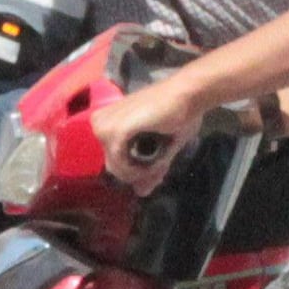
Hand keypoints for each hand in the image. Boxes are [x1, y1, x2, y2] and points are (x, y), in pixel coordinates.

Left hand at [100, 75, 211, 190]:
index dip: (132, 170)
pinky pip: (120, 163)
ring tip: (159, 164)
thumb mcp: (160, 148)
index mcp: (108, 120)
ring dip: (138, 172)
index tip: (154, 174)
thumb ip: (148, 169)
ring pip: (115, 166)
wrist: (188, 96)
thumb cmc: (177, 114)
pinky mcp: (115, 131)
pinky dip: (136, 169)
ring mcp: (105, 125)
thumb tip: (141, 193)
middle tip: (158, 173)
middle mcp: (100, 121)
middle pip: (112, 164)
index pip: (112, 156)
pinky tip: (153, 163)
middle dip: (136, 173)